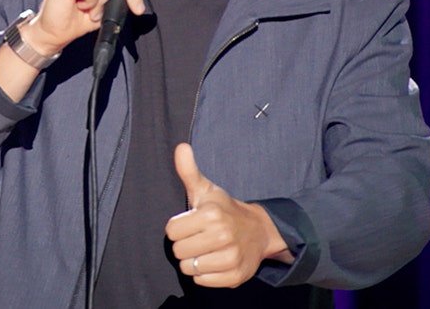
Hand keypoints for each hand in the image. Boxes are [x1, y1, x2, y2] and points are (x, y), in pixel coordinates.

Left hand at [165, 143, 292, 287]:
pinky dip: (205, 274)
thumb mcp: (206, 189)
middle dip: (185, 244)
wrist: (258, 230)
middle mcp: (223, 236)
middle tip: (199, 237)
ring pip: (189, 268)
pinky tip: (214, 260)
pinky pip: (202, 281)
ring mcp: (231, 258)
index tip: (192, 223)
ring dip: (194, 260)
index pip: (171, 232)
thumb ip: (188, 170)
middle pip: (179, 251)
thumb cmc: (224, 209)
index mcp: (212, 214)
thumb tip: (180, 147)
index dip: (179, 228)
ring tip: (207, 249)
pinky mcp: (234, 276)